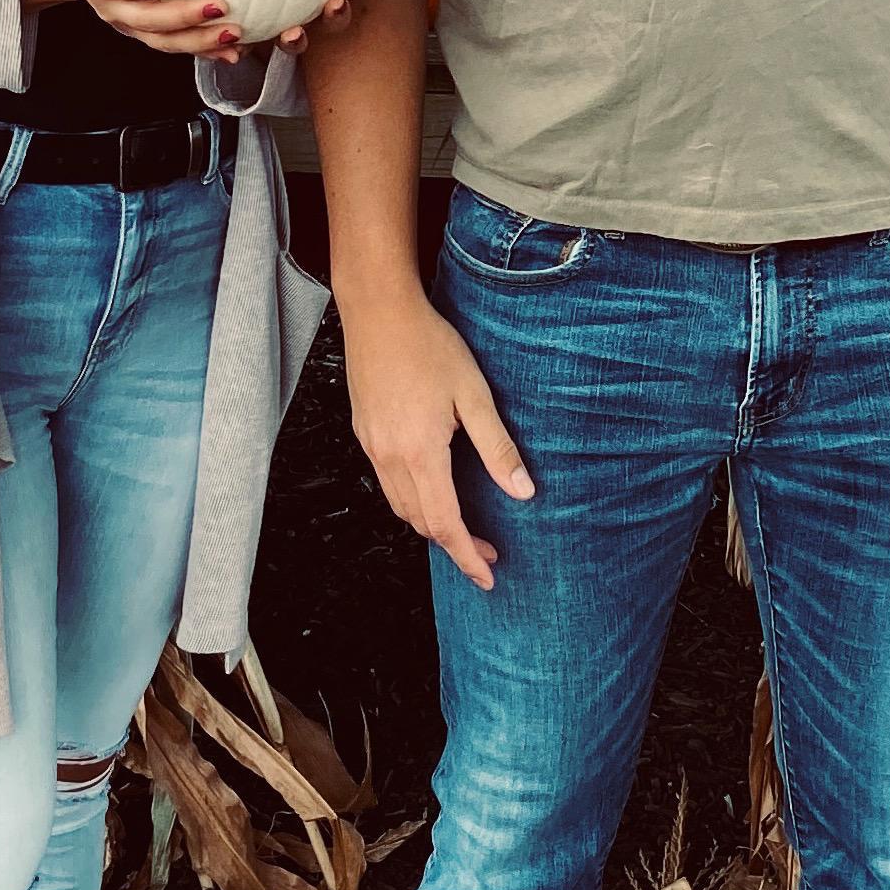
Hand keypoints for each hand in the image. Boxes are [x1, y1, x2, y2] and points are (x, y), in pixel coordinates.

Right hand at [42, 0, 374, 62]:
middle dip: (188, 19)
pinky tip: (237, 51)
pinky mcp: (148, 32)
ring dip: (203, 42)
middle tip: (223, 8)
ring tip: (238, 35)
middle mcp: (115, 11)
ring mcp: (133, 26)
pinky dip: (206, 52)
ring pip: (168, 43)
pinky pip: (179, 46)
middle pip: (153, 23)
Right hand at [343, 290, 532, 589]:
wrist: (378, 313)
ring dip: (431, 525)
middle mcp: (389, 458)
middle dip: (454, 545)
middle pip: (420, 523)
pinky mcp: (365, 435)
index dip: (468, 556)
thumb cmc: (430, 346)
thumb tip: (524, 493)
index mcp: (420, 453)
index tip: (488, 576)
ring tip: (463, 528)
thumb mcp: (475, 395)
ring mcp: (372, 447)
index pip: (445, 524)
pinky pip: (388, 485)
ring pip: (400, 507)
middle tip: (488, 550)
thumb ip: (498, 448)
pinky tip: (433, 491)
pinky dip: (412, 501)